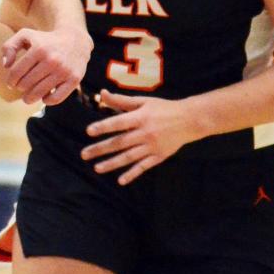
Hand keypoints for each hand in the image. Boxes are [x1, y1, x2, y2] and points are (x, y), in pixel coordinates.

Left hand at [1, 26, 89, 104]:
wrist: (75, 41)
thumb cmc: (44, 40)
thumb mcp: (25, 36)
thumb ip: (9, 47)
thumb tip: (6, 66)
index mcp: (38, 49)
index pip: (16, 73)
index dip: (10, 81)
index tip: (11, 83)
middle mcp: (52, 60)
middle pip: (26, 84)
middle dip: (20, 88)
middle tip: (21, 87)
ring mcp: (64, 70)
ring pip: (39, 93)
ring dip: (29, 98)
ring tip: (28, 97)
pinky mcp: (74, 79)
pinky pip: (56, 98)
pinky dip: (47, 101)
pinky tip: (44, 97)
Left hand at [80, 90, 197, 183]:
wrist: (190, 119)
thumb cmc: (163, 108)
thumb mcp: (143, 101)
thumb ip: (121, 101)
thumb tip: (101, 93)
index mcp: (140, 117)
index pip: (118, 123)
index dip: (103, 127)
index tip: (89, 132)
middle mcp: (145, 133)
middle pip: (119, 142)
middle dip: (100, 149)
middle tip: (84, 154)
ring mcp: (152, 146)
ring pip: (129, 157)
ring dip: (112, 163)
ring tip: (96, 168)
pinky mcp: (159, 156)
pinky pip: (143, 167)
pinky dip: (132, 174)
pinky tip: (120, 180)